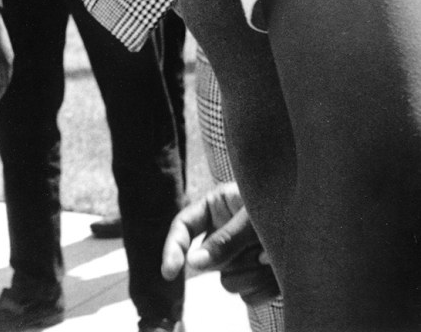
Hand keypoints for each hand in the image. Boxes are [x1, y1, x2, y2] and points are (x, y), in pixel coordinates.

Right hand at [161, 183, 279, 303]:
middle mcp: (225, 233)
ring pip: (229, 282)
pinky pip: (249, 295)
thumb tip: (192, 263)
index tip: (170, 273)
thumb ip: (225, 240)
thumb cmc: (289, 205)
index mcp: (216, 207)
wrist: (332, 221)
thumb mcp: (254, 217)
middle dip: (232, 263)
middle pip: (207, 262)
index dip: (173, 249)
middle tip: (259, 252)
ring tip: (275, 257)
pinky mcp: (259, 277)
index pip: (183, 228)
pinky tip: (280, 273)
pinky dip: (264, 289)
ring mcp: (242, 257)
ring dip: (252, 275)